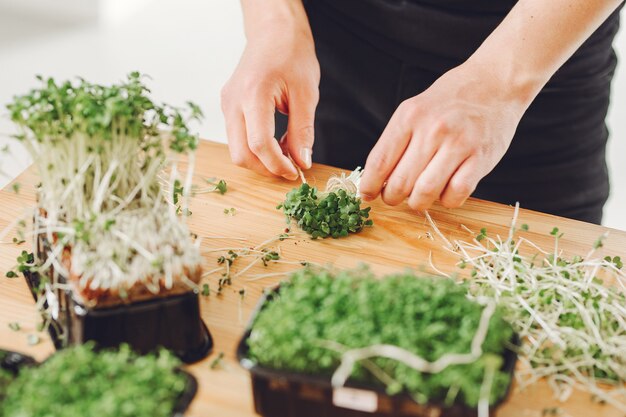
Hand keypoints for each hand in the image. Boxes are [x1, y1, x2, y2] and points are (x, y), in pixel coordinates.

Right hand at [221, 12, 319, 179]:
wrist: (273, 32)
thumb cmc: (291, 54)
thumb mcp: (306, 94)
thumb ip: (303, 130)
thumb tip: (302, 161)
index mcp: (253, 94)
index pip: (260, 144)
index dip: (278, 165)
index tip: (296, 172)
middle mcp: (233, 101)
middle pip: (241, 154)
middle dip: (266, 169)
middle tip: (290, 169)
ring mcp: (227, 104)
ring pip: (236, 149)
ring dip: (260, 160)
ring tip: (286, 155)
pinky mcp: (228, 107)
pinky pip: (237, 138)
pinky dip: (255, 148)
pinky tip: (276, 143)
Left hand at [359, 62, 528, 210]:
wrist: (495, 83)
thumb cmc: (449, 102)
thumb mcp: (414, 110)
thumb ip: (395, 141)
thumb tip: (375, 179)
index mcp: (409, 116)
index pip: (379, 162)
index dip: (369, 186)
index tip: (366, 195)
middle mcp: (432, 129)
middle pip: (399, 183)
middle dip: (391, 198)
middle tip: (393, 198)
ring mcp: (459, 144)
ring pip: (425, 193)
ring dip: (417, 202)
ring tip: (417, 197)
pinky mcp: (481, 158)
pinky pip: (455, 194)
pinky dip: (446, 200)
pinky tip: (445, 191)